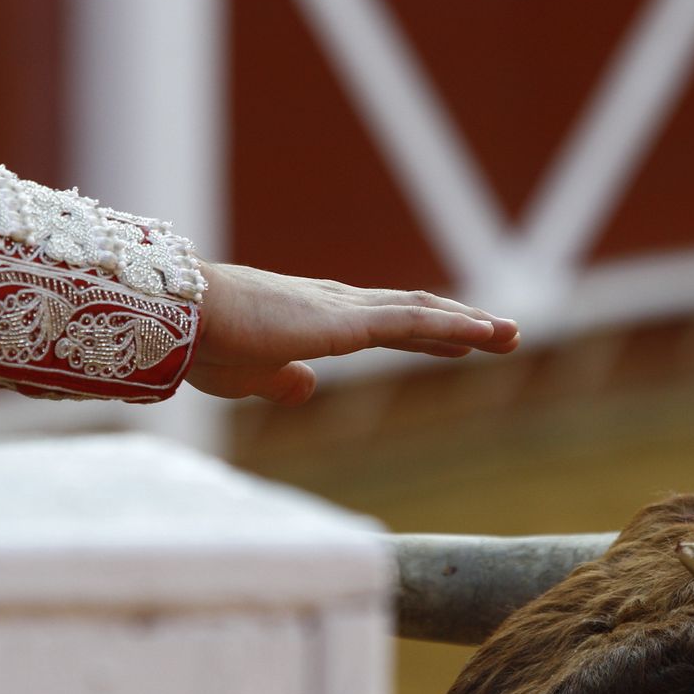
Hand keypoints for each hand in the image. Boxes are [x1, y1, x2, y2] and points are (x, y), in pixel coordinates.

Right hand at [186, 263, 519, 404]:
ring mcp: (345, 310)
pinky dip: (454, 328)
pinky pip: (412, 323)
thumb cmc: (205, 345)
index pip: (386, 324)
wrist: (183, 317)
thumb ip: (281, 381)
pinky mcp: (347, 323)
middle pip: (415, 313)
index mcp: (316, 318)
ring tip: (510, 335)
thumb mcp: (249, 376)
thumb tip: (308, 388)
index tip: (463, 342)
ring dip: (470, 324)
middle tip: (504, 335)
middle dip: (461, 325)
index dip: (428, 333)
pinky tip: (485, 333)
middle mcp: (338, 304)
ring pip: (423, 314)